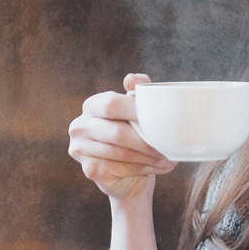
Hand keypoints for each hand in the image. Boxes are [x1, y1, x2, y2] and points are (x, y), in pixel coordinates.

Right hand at [69, 74, 174, 201]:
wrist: (127, 170)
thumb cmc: (134, 133)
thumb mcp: (139, 108)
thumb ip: (139, 88)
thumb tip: (130, 79)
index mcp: (92, 105)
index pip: (111, 104)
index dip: (137, 111)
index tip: (160, 119)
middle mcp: (80, 126)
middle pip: (117, 133)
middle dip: (146, 141)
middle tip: (168, 146)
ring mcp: (81, 149)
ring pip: (121, 153)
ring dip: (149, 157)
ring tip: (168, 158)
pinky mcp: (90, 170)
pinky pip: (120, 169)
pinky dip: (144, 169)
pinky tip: (158, 167)